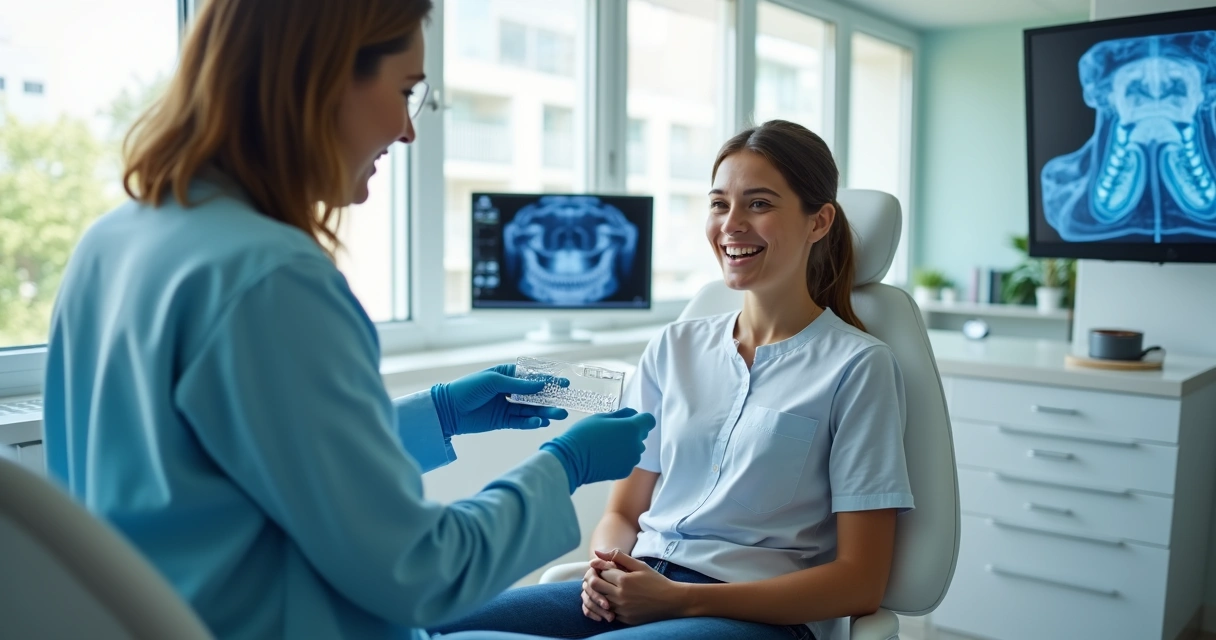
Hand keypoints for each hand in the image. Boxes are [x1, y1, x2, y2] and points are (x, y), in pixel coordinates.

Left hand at [431, 364, 567, 437]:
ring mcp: (506, 406)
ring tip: (558, 415)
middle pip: (535, 395)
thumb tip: (541, 385)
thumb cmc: (468, 389)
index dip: (549, 381)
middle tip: (564, 405)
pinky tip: (540, 423)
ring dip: (545, 412)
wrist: (447, 409)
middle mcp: (509, 390)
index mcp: (507, 375)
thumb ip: (518, 385)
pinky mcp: (502, 421)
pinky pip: (521, 422)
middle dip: (550, 400)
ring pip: (530, 410)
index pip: (532, 377)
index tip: (564, 384)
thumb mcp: (493, 382)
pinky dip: (531, 423)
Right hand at [540, 408, 655, 492]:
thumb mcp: (601, 417)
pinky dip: (621, 459)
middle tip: (612, 433)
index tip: (630, 420)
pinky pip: (628, 461)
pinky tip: (605, 457)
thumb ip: (621, 414)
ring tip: (607, 446)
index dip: (641, 418)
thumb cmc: (584, 434)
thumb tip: (632, 414)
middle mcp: (636, 445)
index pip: (649, 420)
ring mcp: (632, 460)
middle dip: (632, 432)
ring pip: (635, 449)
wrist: (572, 460)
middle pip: (642, 435)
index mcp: (632, 428)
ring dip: (627, 446)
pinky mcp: (625, 472)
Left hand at [585, 549, 686, 624]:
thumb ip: (618, 557)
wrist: (671, 601)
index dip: (603, 567)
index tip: (609, 567)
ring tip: (614, 588)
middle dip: (598, 579)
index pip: (602, 571)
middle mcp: (620, 596)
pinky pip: (609, 611)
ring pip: (600, 599)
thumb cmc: (655, 580)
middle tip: (606, 578)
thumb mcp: (639, 565)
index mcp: (623, 580)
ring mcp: (622, 609)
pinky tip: (621, 600)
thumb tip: (597, 552)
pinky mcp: (625, 619)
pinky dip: (611, 605)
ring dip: (603, 593)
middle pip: (595, 585)